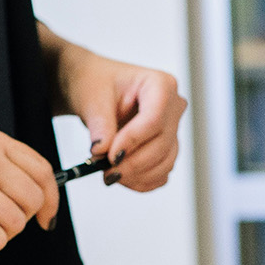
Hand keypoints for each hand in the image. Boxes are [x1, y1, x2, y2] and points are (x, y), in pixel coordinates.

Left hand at [51, 45, 185, 192]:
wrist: (94, 91)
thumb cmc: (96, 83)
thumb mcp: (92, 98)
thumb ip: (99, 124)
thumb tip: (102, 151)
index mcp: (160, 84)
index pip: (154, 118)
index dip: (133, 141)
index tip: (110, 156)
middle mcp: (173, 106)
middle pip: (162, 143)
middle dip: (133, 163)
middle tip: (106, 171)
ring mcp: (172, 129)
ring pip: (165, 162)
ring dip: (138, 175)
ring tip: (110, 174)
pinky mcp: (166, 149)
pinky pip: (162, 173)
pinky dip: (143, 181)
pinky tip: (123, 179)